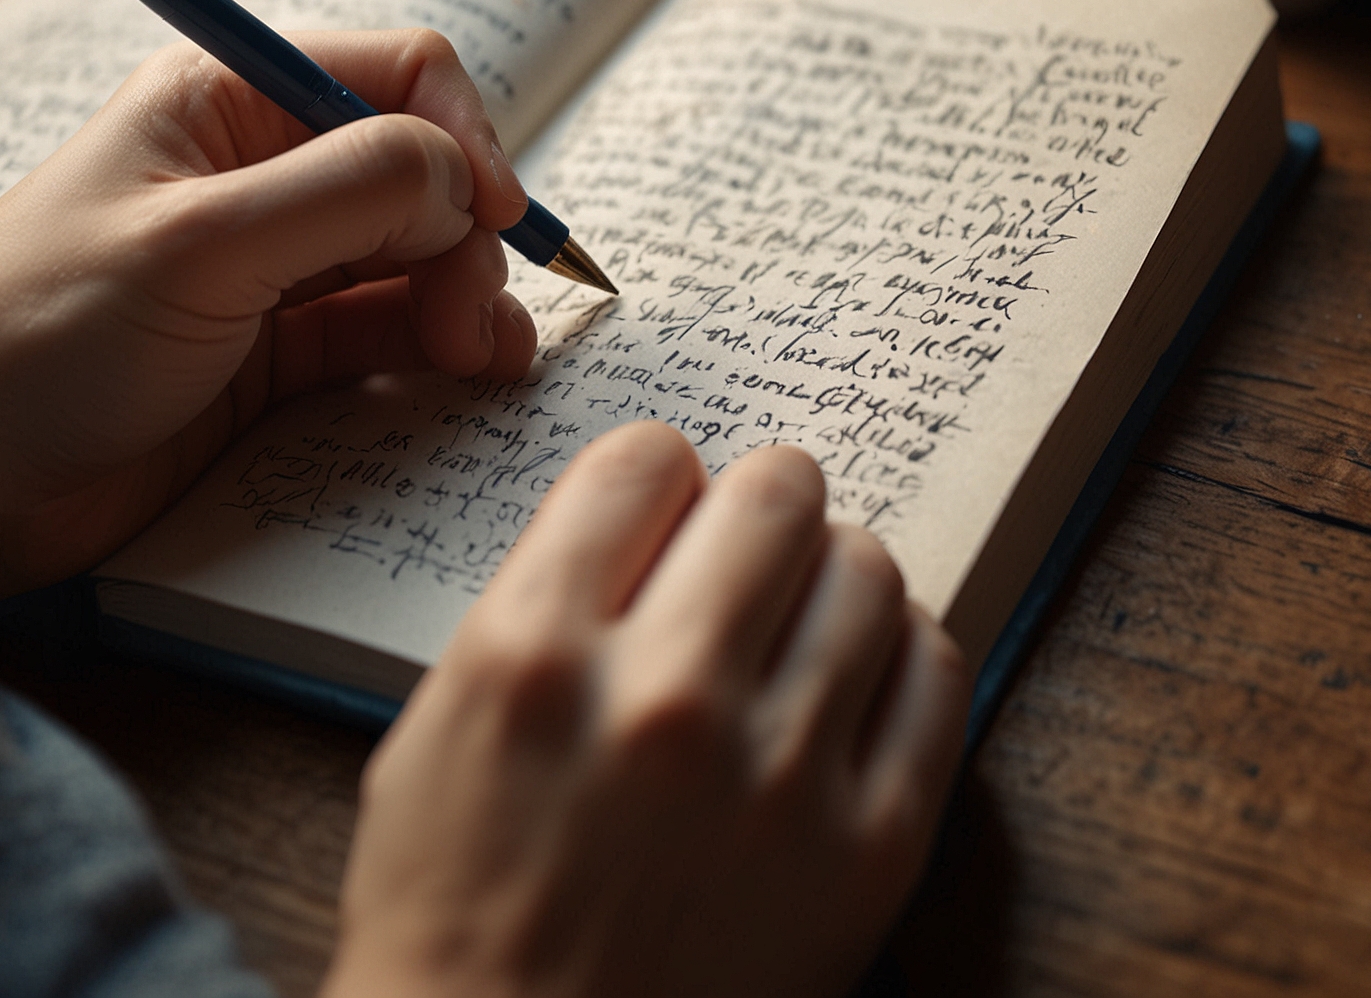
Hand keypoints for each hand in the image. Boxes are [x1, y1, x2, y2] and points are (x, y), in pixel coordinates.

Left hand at [0, 29, 536, 603]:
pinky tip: (465, 372)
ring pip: (412, 258)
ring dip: (465, 298)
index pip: (397, 77)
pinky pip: (381, 331)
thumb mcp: (204, 243)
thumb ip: (349, 192)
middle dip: (463, 240)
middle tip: (473, 322)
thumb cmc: (47, 331)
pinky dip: (433, 345)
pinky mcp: (273, 352)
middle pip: (418, 176)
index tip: (498, 218)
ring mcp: (271, 266)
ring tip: (484, 358)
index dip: (465, 139)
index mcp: (229, 100)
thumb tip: (465, 181)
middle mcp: (260, 171)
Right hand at [325, 422, 969, 997]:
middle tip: (749, 542)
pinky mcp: (869, 852)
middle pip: (774, 495)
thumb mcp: (437, 728)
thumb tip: (650, 519)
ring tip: (802, 616)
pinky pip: (933, 677)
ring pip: (867, 570)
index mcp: (533, 656)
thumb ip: (538, 603)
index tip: (664, 506)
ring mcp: (777, 778)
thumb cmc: (455, 909)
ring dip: (832, 573)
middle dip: (760, 502)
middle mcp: (663, 699)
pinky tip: (857, 676)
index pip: (644, 461)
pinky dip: (900, 652)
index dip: (658, 473)